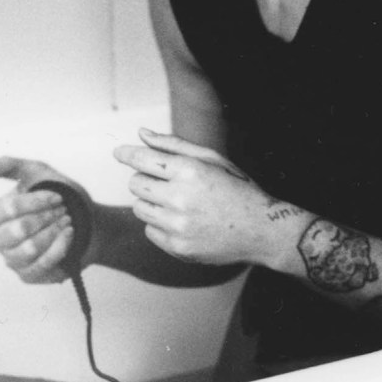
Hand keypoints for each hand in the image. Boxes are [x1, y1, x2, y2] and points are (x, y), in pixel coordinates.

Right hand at [0, 155, 90, 282]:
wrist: (86, 223)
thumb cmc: (58, 198)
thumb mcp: (38, 173)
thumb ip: (10, 165)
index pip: (8, 209)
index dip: (36, 202)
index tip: (57, 197)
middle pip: (17, 230)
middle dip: (46, 218)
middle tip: (63, 211)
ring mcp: (13, 260)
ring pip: (29, 249)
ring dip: (53, 232)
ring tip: (67, 222)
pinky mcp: (29, 276)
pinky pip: (42, 265)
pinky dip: (59, 247)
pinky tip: (69, 235)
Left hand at [114, 128, 281, 266]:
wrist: (261, 230)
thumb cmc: (237, 190)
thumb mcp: (212, 160)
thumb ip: (174, 145)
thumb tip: (141, 134)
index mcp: (190, 170)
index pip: (142, 159)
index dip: (127, 154)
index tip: (119, 153)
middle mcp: (181, 198)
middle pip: (135, 184)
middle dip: (145, 179)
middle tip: (166, 182)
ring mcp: (178, 225)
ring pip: (138, 208)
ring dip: (150, 202)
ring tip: (176, 202)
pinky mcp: (178, 247)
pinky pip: (150, 230)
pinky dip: (160, 224)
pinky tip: (183, 221)